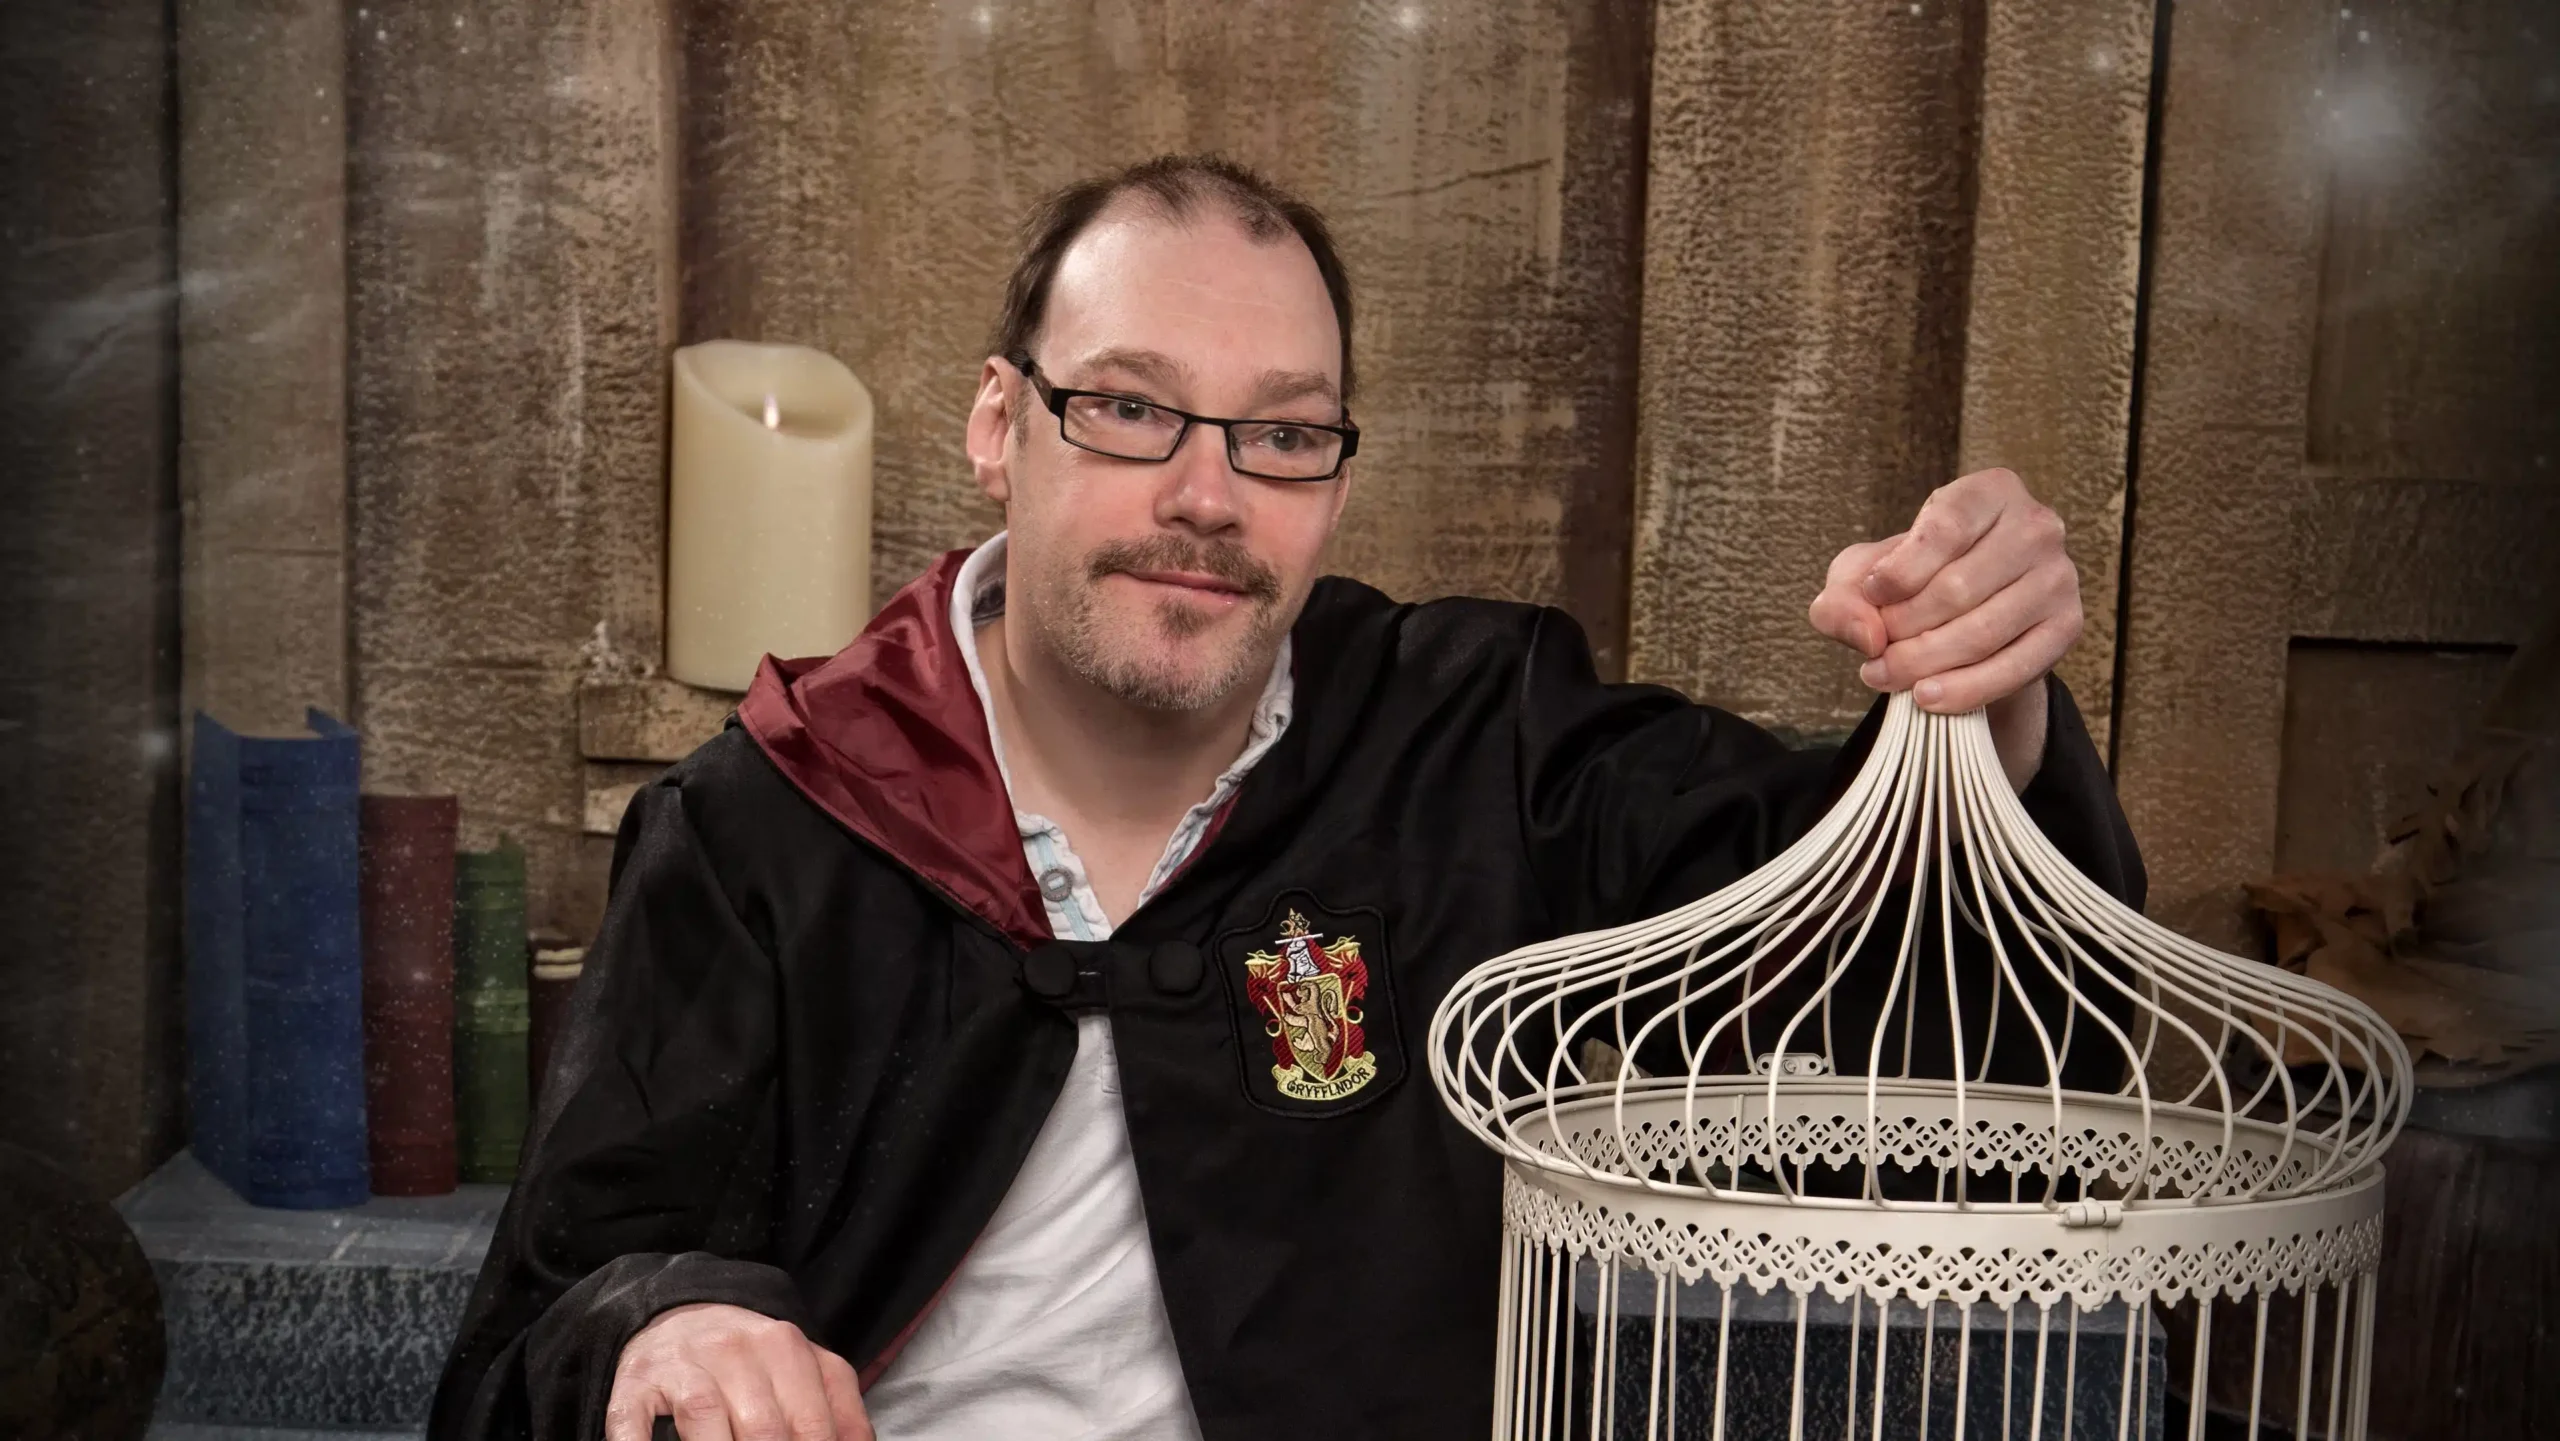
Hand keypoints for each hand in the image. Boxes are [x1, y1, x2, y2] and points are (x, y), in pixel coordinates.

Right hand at [606, 1303, 870, 1440]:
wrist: (675, 1316)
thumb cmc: (748, 1360)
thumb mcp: (803, 1369)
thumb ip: (836, 1408)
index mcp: (787, 1347)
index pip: (814, 1425)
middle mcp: (735, 1350)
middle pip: (765, 1430)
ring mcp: (683, 1365)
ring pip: (707, 1419)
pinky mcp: (636, 1384)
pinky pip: (634, 1423)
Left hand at [1808, 468, 2079, 712]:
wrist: (1967, 612)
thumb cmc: (1912, 579)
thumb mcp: (1864, 575)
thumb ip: (1843, 596)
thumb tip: (1868, 635)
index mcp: (1989, 492)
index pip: (1946, 527)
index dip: (1899, 571)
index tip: (1871, 596)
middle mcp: (2035, 526)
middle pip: (1958, 588)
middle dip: (1903, 628)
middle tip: (1874, 652)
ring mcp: (2058, 577)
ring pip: (1983, 632)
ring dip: (1924, 662)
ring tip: (1886, 675)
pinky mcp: (2066, 626)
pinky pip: (2014, 668)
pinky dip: (1964, 690)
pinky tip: (1926, 697)